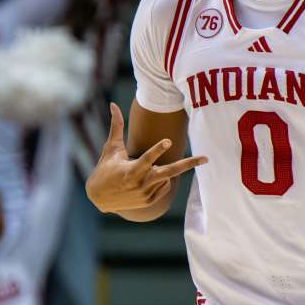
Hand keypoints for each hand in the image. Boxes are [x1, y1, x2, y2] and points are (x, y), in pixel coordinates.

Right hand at [85, 102, 205, 212]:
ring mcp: (146, 194)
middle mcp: (140, 184)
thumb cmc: (105, 169)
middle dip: (188, 164)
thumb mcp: (110, 149)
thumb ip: (116, 126)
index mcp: (131, 170)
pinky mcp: (149, 201)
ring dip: (161, 170)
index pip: (147, 159)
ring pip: (167, 177)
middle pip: (169, 172)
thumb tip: (113, 104)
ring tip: (143, 171)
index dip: (157, 150)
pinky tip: (146, 179)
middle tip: (206, 158)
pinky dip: (161, 180)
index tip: (168, 141)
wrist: (99, 199)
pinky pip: (165, 187)